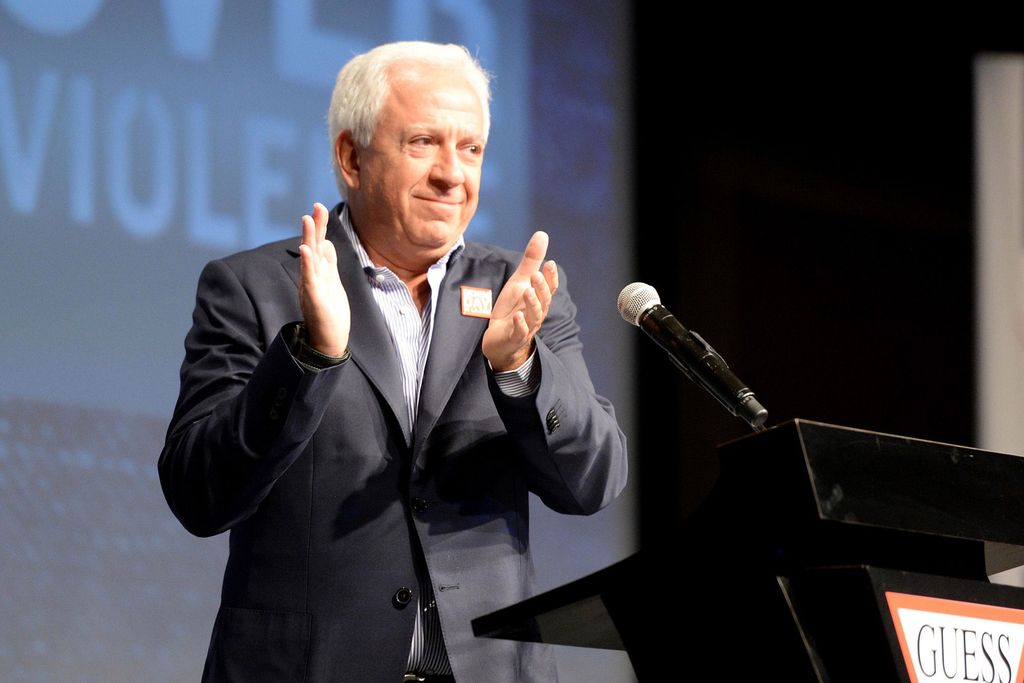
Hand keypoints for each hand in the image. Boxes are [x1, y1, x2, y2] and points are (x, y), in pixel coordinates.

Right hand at [298, 203, 350, 356]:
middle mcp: (312, 276)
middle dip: (315, 226)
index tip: (320, 207)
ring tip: (307, 219)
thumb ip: (328, 262)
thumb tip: (326, 242)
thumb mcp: (331, 282)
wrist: (328, 340)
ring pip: (309, 259)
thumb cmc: (330, 312)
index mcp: (319, 272)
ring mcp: (311, 286)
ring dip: (308, 238)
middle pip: (313, 246)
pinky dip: (307, 264)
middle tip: (316, 206)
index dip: (320, 227)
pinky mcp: (313, 299)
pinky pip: (309, 279)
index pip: (319, 244)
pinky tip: (306, 250)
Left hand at [482, 231, 558, 370]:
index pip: (549, 287)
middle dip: (541, 287)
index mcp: (539, 298)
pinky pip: (520, 332)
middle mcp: (537, 312)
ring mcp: (527, 326)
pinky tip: (517, 316)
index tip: (549, 263)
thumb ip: (531, 261)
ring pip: (534, 315)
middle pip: (543, 300)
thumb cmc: (512, 308)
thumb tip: (542, 234)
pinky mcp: (514, 337)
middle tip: (535, 275)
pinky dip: (520, 325)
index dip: (550, 277)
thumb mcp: (519, 281)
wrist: (500, 340)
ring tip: (527, 291)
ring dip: (532, 303)